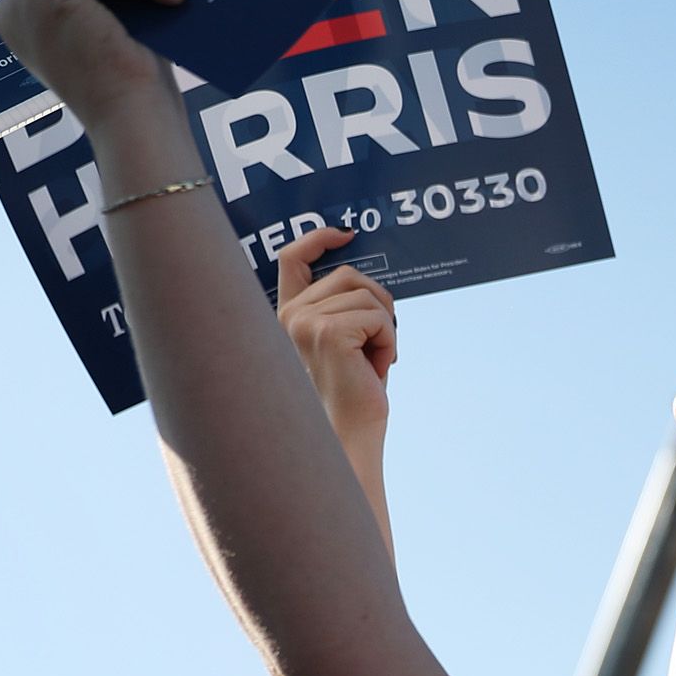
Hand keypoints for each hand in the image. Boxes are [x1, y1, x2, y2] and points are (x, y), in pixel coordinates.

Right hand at [274, 227, 396, 448]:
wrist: (346, 442)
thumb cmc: (351, 397)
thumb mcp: (343, 342)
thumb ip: (342, 308)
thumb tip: (366, 275)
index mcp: (286, 317)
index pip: (293, 259)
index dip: (319, 237)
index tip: (347, 233)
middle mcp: (288, 316)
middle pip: (349, 275)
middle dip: (377, 305)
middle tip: (375, 347)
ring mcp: (304, 322)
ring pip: (368, 295)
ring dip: (385, 329)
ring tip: (371, 364)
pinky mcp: (328, 333)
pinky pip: (380, 317)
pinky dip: (389, 343)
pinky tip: (376, 370)